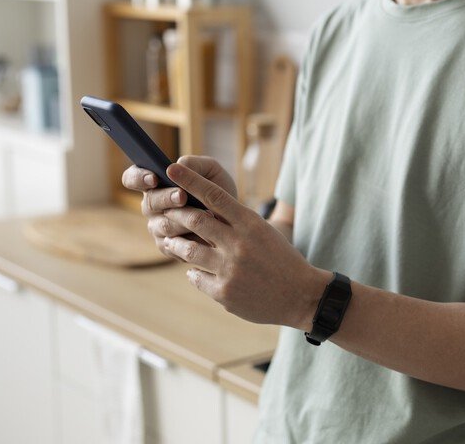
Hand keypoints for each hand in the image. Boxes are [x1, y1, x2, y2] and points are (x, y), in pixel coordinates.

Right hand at [121, 155, 237, 260]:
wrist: (234, 218)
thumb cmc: (218, 189)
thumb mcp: (211, 171)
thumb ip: (195, 164)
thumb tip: (176, 165)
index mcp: (155, 183)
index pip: (132, 178)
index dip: (138, 178)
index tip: (154, 178)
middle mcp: (152, 206)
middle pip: (148, 203)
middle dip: (166, 198)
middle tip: (182, 196)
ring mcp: (157, 227)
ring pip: (162, 225)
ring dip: (182, 219)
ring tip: (203, 214)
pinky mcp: (168, 247)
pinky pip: (173, 245)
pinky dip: (190, 238)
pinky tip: (204, 234)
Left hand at [161, 162, 327, 326]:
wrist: (301, 295)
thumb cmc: (282, 259)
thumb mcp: (264, 232)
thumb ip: (237, 223)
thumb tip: (204, 212)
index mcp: (251, 224)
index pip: (215, 196)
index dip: (190, 181)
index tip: (172, 168)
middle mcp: (238, 244)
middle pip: (195, 220)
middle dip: (175, 213)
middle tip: (164, 210)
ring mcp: (230, 269)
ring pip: (188, 250)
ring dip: (175, 244)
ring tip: (170, 241)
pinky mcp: (224, 292)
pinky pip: (195, 277)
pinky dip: (193, 272)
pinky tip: (196, 271)